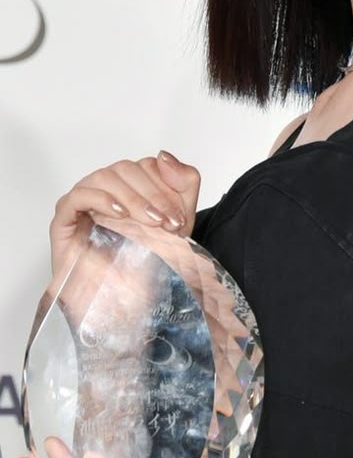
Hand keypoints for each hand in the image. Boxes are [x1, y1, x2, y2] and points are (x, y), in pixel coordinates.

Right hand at [50, 151, 200, 277]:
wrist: (126, 301)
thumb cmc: (148, 261)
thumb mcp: (179, 219)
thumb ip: (183, 183)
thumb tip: (165, 155)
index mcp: (130, 186)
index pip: (145, 165)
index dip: (165, 185)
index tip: (178, 216)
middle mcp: (106, 190)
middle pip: (126, 168)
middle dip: (153, 195)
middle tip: (168, 223)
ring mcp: (83, 202)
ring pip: (104, 177)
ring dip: (132, 198)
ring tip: (150, 222)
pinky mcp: (64, 220)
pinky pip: (77, 196)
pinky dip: (100, 199)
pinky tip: (119, 214)